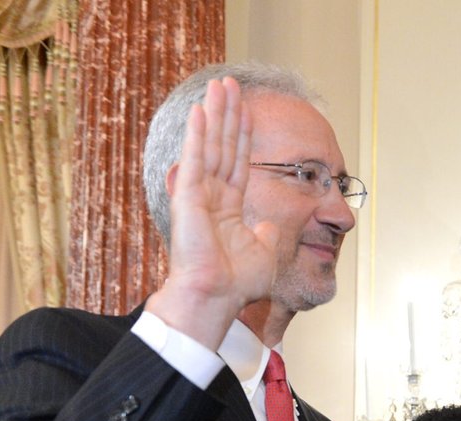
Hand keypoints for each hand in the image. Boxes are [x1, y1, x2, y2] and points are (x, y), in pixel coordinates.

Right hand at [145, 77, 279, 349]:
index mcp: (230, 206)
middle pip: (224, 146)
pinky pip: (196, 159)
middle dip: (229, 114)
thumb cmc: (239, 282)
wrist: (219, 296)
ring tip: (219, 86)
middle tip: (231, 84)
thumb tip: (271, 223)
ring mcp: (200, 193)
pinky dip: (199, 135)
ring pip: (211, 145)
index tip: (249, 110)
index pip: (239, 161)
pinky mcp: (189, 196)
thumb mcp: (264, 251)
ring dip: (216, 114)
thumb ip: (268, 232)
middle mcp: (213, 195)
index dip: (244, 135)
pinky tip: (202, 111)